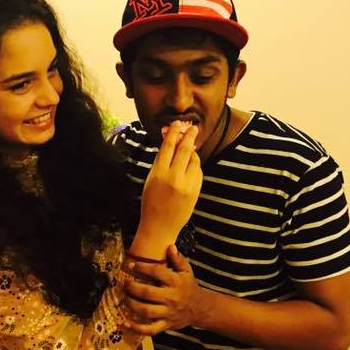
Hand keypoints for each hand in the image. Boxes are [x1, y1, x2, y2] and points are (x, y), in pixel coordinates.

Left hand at [122, 245, 208, 335]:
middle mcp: (171, 297)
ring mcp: (167, 313)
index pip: (157, 272)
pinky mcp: (165, 325)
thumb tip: (170, 247)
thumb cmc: (189, 287)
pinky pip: (149, 329)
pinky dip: (136, 328)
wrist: (199, 308)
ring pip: (146, 311)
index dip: (142, 268)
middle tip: (125, 283)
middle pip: (147, 293)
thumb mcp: (186, 271)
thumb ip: (178, 259)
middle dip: (132, 287)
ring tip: (124, 297)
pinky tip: (124, 323)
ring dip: (131, 304)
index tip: (132, 266)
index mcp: (175, 282)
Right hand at [131, 121, 201, 258]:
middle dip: (189, 136)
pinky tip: (191, 166)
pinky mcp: (195, 191)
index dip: (173, 132)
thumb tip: (171, 143)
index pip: (167, 146)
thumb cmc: (151, 202)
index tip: (177, 123)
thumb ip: (161, 162)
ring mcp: (186, 185)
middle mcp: (173, 177)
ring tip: (190, 149)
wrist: (159, 226)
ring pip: (194, 160)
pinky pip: (198, 172)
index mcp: (158, 173)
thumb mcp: (151, 180)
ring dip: (193, 152)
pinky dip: (195, 166)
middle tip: (193, 127)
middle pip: (184, 149)